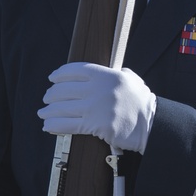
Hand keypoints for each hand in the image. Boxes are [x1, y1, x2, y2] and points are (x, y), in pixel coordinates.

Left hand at [38, 62, 156, 152]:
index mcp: (107, 75)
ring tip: (43, 113)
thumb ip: (115, 73)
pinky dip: (54, 125)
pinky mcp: (95, 125)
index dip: (60, 74)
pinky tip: (48, 125)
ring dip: (49, 111)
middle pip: (65, 89)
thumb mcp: (131, 79)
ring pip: (62, 108)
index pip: (76, 70)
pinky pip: (67, 125)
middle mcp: (100, 89)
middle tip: (47, 98)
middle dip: (51, 94)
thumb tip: (97, 73)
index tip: (52, 78)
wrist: (151, 124)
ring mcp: (96, 108)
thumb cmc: (140, 102)